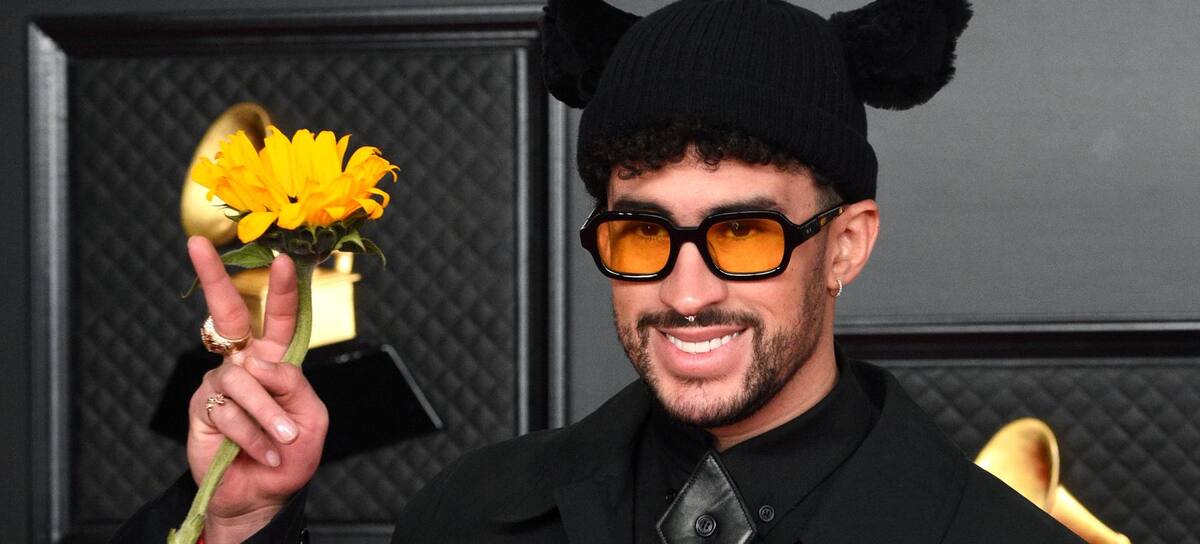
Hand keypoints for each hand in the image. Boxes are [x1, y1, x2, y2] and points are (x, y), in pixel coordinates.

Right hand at [185, 236, 328, 542]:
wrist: (262, 495)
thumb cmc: (291, 454)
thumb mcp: (311, 418)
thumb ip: (295, 387)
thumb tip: (261, 366)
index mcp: (277, 359)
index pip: (283, 318)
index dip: (283, 289)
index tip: (284, 257)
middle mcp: (246, 362)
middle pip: (230, 313)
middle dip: (214, 278)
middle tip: (197, 246)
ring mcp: (221, 382)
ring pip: (244, 380)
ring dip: (268, 414)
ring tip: (284, 440)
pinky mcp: (203, 407)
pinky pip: (229, 410)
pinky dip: (252, 434)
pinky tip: (263, 452)